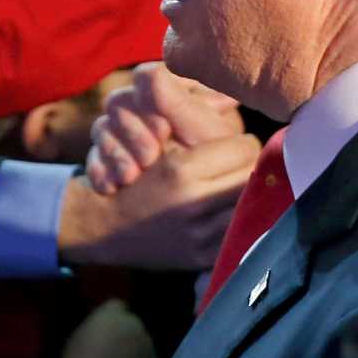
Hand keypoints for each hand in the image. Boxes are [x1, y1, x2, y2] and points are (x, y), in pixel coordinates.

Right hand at [59, 134, 258, 269]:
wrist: (104, 228)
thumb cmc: (131, 177)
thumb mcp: (153, 141)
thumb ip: (186, 119)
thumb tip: (230, 100)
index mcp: (180, 170)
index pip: (244, 148)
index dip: (241, 142)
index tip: (234, 145)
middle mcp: (192, 203)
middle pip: (253, 176)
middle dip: (249, 167)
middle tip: (239, 166)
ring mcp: (199, 235)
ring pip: (253, 206)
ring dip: (247, 194)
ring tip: (234, 187)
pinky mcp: (203, 258)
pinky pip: (242, 235)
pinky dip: (240, 221)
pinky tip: (228, 212)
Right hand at [88, 62, 241, 193]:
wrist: (188, 211)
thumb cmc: (213, 168)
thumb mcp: (202, 138)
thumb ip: (182, 105)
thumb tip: (168, 77)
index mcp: (173, 91)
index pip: (148, 78)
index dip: (152, 102)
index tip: (165, 130)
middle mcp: (144, 106)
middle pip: (119, 101)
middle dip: (133, 132)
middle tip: (149, 158)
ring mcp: (123, 131)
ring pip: (102, 126)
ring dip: (115, 152)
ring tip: (130, 177)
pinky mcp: (109, 156)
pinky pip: (93, 155)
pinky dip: (100, 170)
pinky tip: (111, 186)